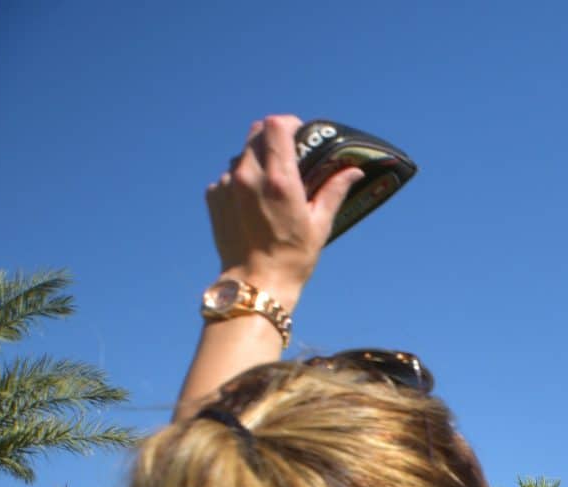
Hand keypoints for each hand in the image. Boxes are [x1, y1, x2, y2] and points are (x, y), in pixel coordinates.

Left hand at [206, 115, 363, 299]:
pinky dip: (242, 180)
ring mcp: (227, 184)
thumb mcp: (320, 224)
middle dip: (273, 136)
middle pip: (256, 132)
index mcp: (279, 180)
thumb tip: (353, 170)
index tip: (299, 131)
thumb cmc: (293, 257)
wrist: (256, 282)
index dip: (288, 123)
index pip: (276, 126)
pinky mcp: (214, 195)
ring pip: (242, 154)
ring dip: (257, 159)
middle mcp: (249, 176)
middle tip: (288, 153)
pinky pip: (229, 174)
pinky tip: (254, 203)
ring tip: (270, 185)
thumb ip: (333, 190)